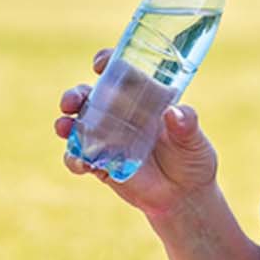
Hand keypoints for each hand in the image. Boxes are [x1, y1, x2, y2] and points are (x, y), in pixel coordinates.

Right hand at [56, 47, 218, 217]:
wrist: (183, 197)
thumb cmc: (192, 161)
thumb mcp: (194, 142)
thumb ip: (187, 126)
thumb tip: (174, 112)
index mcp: (143, 98)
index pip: (121, 72)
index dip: (107, 62)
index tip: (100, 64)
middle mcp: (120, 114)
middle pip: (90, 96)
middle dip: (75, 95)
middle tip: (70, 102)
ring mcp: (107, 138)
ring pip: (77, 124)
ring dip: (66, 123)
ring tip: (64, 127)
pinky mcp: (100, 163)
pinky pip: (79, 158)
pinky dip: (74, 158)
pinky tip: (80, 163)